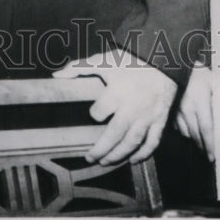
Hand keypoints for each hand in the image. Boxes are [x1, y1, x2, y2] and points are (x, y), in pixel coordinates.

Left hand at [53, 52, 176, 163]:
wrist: (162, 58)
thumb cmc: (130, 59)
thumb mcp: (104, 59)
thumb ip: (79, 67)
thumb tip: (57, 75)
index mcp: (117, 93)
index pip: (99, 112)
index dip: (94, 114)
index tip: (93, 115)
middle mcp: (132, 108)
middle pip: (114, 135)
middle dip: (101, 150)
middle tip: (90, 158)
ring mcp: (147, 116)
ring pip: (132, 142)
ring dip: (119, 155)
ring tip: (106, 162)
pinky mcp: (160, 119)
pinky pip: (152, 141)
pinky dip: (144, 153)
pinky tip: (134, 160)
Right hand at [175, 63, 214, 160]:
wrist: (180, 62)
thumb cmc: (201, 74)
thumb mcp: (214, 84)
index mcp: (199, 100)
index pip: (206, 129)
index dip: (210, 145)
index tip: (213, 157)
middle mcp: (186, 106)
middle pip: (195, 134)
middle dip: (203, 146)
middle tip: (210, 156)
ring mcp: (176, 108)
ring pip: (186, 132)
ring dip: (195, 139)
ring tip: (203, 144)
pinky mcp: (170, 108)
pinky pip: (177, 126)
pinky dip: (185, 130)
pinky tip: (192, 129)